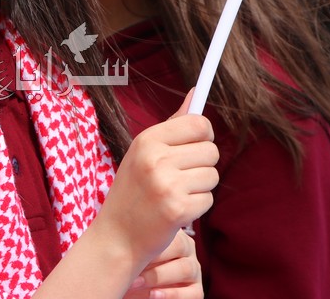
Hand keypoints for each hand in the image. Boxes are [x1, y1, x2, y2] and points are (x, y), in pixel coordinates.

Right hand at [96, 91, 217, 265]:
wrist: (116, 237)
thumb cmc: (133, 191)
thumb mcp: (144, 152)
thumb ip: (173, 124)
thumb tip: (197, 93)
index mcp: (147, 140)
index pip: (197, 123)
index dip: (204, 134)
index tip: (196, 145)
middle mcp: (156, 159)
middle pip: (211, 150)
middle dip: (203, 164)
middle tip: (182, 176)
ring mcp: (167, 185)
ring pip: (213, 175)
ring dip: (201, 187)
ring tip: (177, 193)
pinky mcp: (178, 210)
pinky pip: (208, 199)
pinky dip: (197, 207)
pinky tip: (177, 210)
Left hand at [123, 230, 202, 298]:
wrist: (135, 288)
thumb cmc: (132, 267)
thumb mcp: (134, 253)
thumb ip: (136, 241)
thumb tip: (125, 228)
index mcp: (173, 233)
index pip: (169, 228)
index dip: (150, 238)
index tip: (128, 245)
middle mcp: (187, 248)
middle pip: (179, 246)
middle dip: (153, 257)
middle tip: (131, 265)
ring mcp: (194, 269)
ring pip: (185, 269)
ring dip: (158, 277)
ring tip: (136, 282)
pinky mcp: (196, 291)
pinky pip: (192, 292)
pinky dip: (171, 294)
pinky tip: (152, 295)